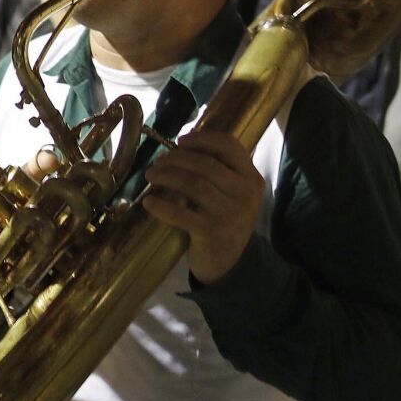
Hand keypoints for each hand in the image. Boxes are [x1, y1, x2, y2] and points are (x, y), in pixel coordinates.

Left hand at [142, 130, 266, 283]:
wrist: (228, 262)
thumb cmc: (225, 218)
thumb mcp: (232, 192)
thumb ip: (219, 169)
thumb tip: (183, 143)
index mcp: (251, 178)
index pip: (230, 147)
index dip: (202, 139)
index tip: (180, 140)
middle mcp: (244, 194)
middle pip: (206, 164)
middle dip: (176, 158)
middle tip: (157, 162)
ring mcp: (229, 213)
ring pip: (193, 184)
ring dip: (167, 176)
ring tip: (151, 175)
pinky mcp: (212, 232)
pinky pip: (181, 214)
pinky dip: (161, 206)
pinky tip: (149, 202)